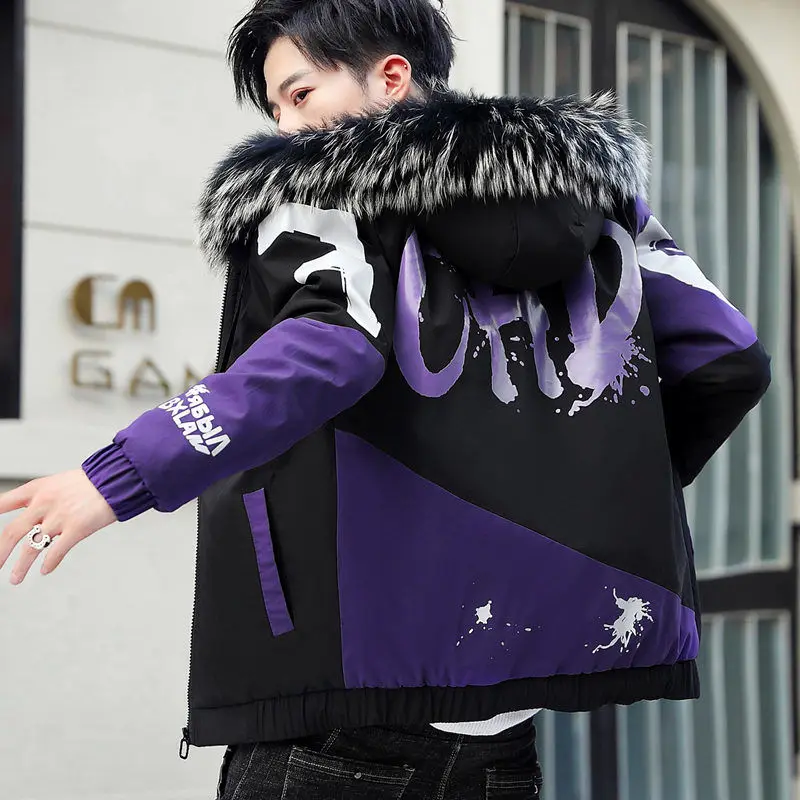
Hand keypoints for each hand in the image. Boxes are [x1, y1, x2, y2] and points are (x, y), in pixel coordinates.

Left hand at [0, 469, 117, 584]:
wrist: (118, 478)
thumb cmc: (91, 482)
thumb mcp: (59, 483)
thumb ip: (42, 499)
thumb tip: (31, 517)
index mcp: (37, 489)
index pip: (4, 503)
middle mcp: (44, 503)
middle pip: (12, 532)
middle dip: (0, 553)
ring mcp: (60, 517)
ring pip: (31, 548)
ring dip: (21, 566)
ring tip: (15, 579)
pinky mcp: (77, 528)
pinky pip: (56, 551)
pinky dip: (49, 563)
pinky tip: (45, 570)